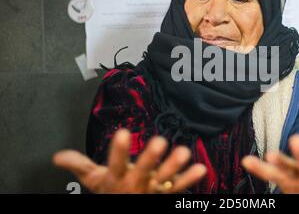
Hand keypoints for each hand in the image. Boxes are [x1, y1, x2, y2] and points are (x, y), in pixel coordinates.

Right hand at [53, 129, 206, 193]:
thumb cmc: (111, 193)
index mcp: (117, 178)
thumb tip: (57, 156)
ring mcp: (152, 191)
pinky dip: (190, 179)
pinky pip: (180, 188)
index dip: (119, 150)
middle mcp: (135, 184)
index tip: (123, 132)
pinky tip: (201, 168)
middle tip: (159, 141)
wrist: (126, 209)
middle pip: (143, 171)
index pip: (116, 163)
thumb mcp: (93, 180)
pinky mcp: (166, 195)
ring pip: (165, 179)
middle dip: (150, 158)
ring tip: (184, 152)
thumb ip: (79, 165)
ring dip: (174, 167)